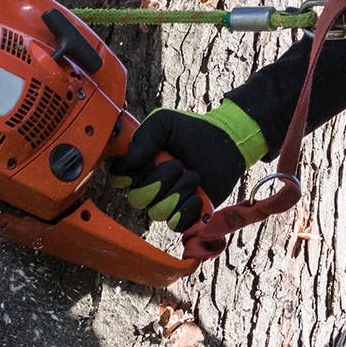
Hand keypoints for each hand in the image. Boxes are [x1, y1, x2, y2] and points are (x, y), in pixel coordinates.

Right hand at [109, 100, 269, 228]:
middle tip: (178, 164)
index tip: (143, 164)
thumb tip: (129, 163)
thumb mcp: (163, 122)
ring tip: (194, 176)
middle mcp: (150, 185)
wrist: (226, 143)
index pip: (119, 179)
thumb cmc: (192, 131)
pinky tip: (198, 196)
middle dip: (159, 182)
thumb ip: (142, 137)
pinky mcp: (186, 213)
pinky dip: (187, 211)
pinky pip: (176, 224)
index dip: (126, 176)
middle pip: (137, 199)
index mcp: (140, 164)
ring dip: (178, 193)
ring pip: (158, 212)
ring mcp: (168, 201)